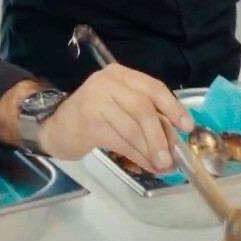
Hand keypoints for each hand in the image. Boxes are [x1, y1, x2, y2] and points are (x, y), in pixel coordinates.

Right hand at [38, 63, 194, 172]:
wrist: (54, 125)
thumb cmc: (94, 115)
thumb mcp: (121, 106)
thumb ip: (147, 116)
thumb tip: (175, 141)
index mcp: (122, 74)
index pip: (154, 88)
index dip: (173, 108)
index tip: (187, 126)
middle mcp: (108, 83)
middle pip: (144, 110)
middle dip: (161, 136)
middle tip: (172, 157)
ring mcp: (96, 102)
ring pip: (133, 129)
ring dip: (151, 151)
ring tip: (162, 165)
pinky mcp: (88, 123)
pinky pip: (120, 143)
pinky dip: (137, 156)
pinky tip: (147, 165)